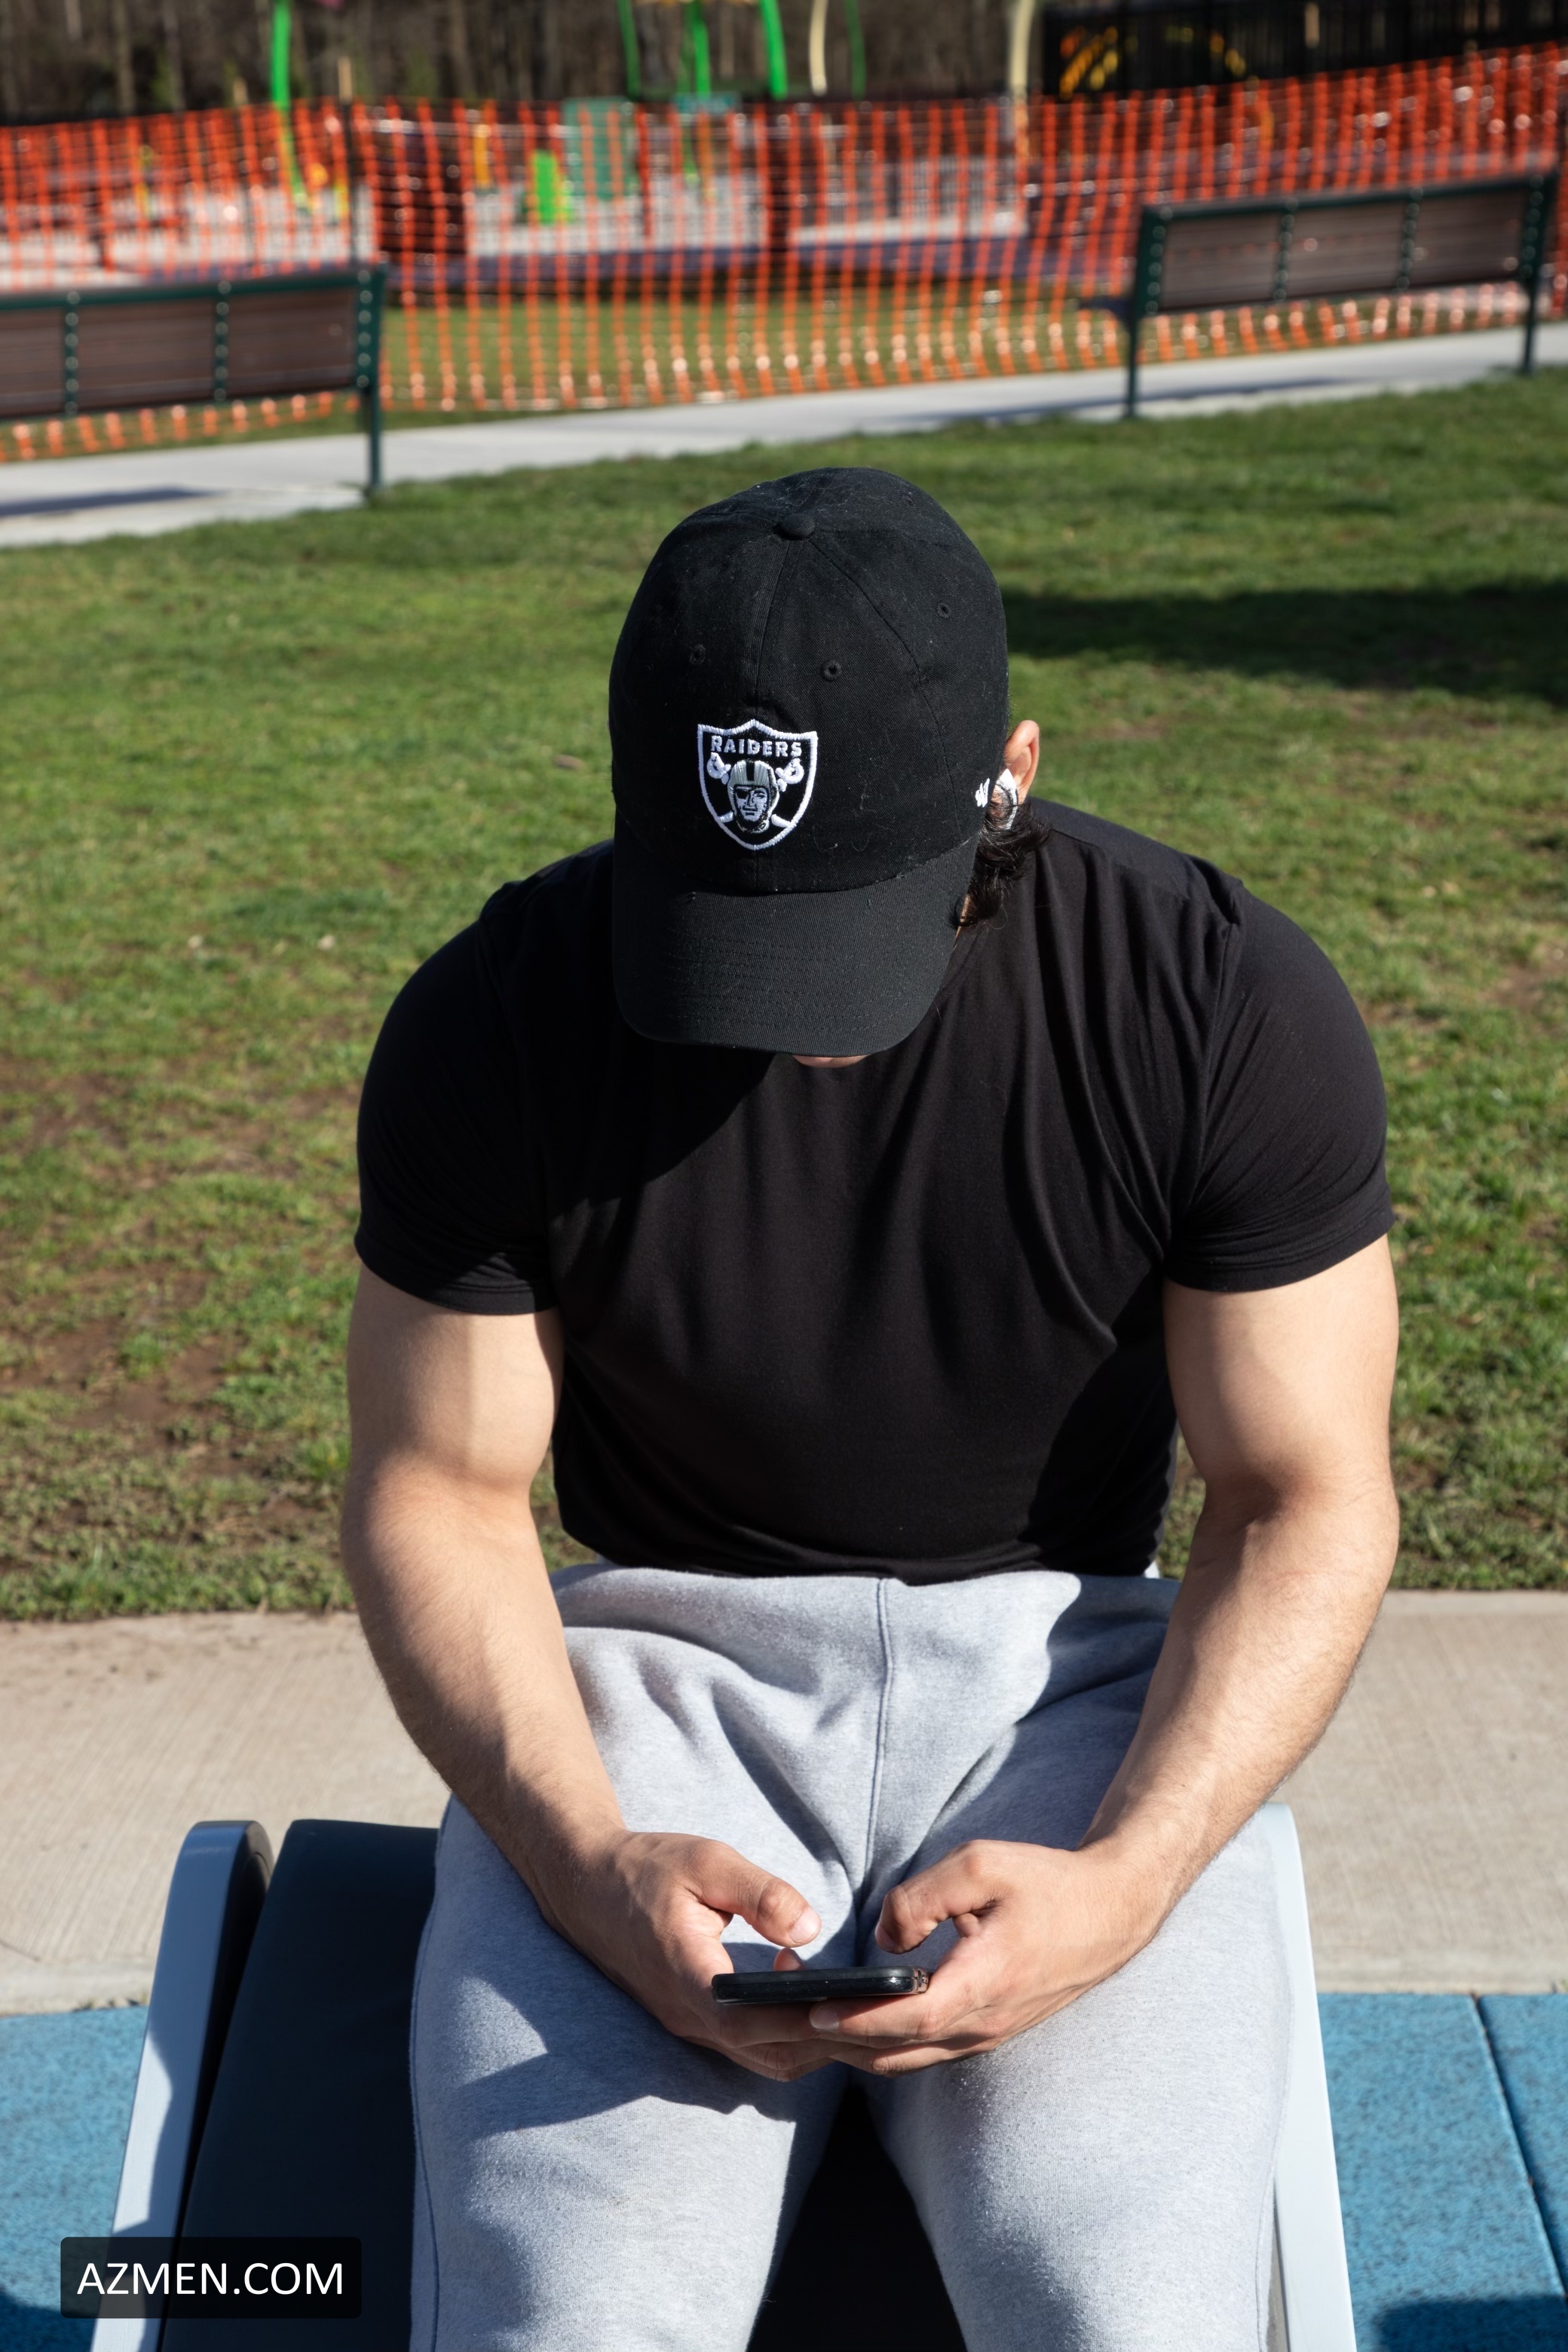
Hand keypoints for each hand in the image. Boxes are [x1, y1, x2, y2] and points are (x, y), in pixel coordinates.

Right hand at [530, 1827, 843, 2082]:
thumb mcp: (706, 1862)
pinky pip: (746, 2047)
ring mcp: (687, 2025)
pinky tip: (803, 1994)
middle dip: (828, 2039)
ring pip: (762, 2059)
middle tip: (880, 2012)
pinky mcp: (689, 2019)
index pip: (761, 2023)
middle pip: (772, 2054)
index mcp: (691, 1978)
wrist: (583, 1885)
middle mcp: (689, 2017)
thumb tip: (810, 1927)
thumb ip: (761, 1894)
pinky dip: (784, 2036)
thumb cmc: (647, 1868)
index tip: (862, 2005)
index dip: (812, 2021)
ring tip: (855, 2007)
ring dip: (809, 2043)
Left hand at [804, 1839, 1165, 2076]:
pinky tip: (851, 2025)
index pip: (909, 2019)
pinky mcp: (989, 2031)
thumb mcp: (981, 1864)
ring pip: (908, 2059)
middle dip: (839, 2042)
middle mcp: (985, 2022)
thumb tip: (883, 1938)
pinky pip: (925, 2051)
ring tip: (803, 2025)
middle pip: (898, 2053)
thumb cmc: (1045, 1882)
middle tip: (783, 2023)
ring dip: (856, 2048)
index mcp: (985, 1982)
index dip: (858, 2020)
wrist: (1111, 1912)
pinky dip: (883, 2045)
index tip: (812, 2010)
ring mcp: (989, 2034)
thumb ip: (922, 1896)